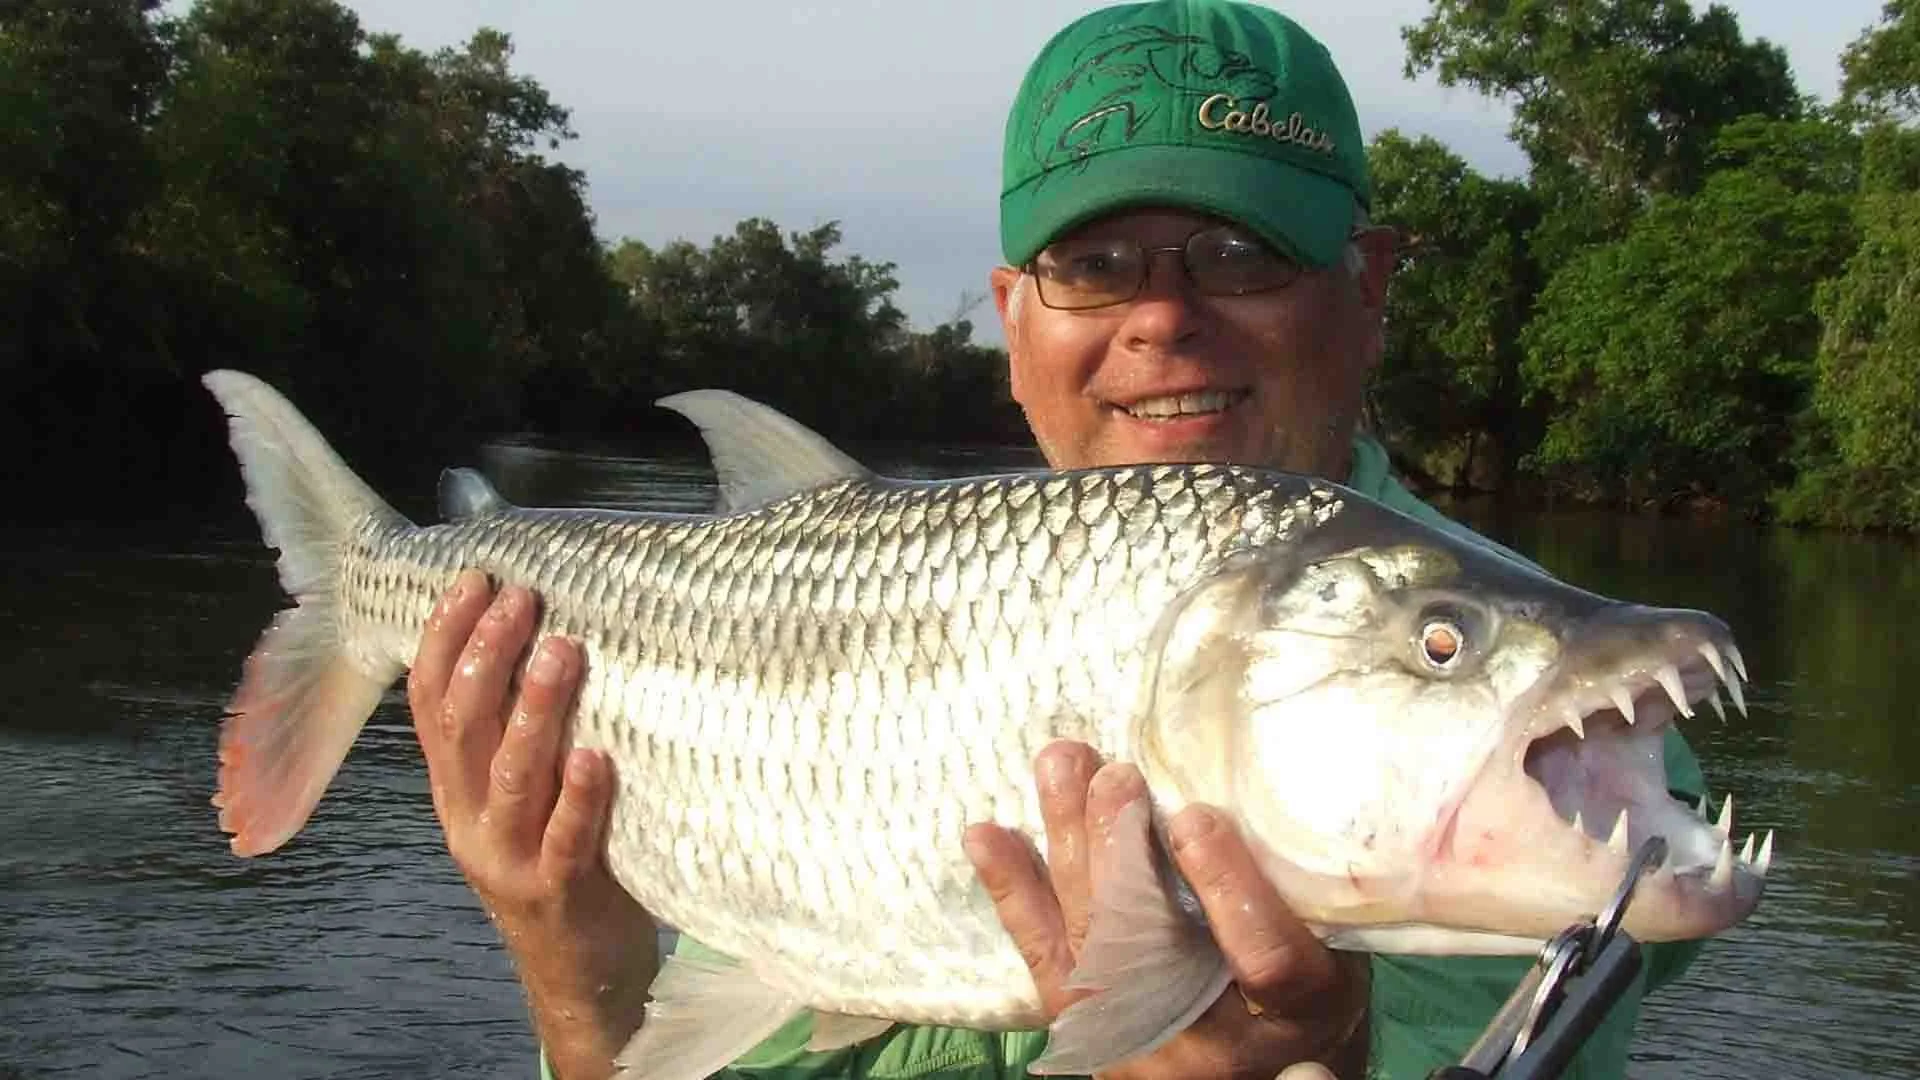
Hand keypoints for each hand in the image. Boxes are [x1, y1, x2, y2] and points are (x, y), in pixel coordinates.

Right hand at [408, 569, 655, 1079]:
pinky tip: (598, 756)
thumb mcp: (523, 794)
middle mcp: (468, 818)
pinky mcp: (559, 893)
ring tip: (562, 651)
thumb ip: (521, 731)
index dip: (445, 636)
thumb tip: (553, 628)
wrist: (578, 974)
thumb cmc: (564, 860)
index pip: (429, 701)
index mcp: (454, 788)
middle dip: (487, 654)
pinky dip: (580, 796)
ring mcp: (509, 858)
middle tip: (523, 598)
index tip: (476, 578)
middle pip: (462, 725)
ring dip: (535, 709)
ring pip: (509, 775)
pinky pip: (565, 839)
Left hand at [964, 742, 1369, 1079]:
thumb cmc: (1310, 997)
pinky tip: (987, 837)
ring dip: (1069, 847)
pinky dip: (1015, 893)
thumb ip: (1298, 893)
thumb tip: (1238, 783)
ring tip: (1059, 768)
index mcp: (1297, 1013)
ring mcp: (1141, 1043)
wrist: (1263, 1077)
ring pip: (1090, 946)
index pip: (1263, 959)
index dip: (1228, 889)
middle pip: (1154, 949)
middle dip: (1125, 852)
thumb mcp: (1338, 952)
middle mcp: (1213, 1041)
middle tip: (1114, 776)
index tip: (1198, 818)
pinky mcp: (1090, 1036)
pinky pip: (1043, 963)